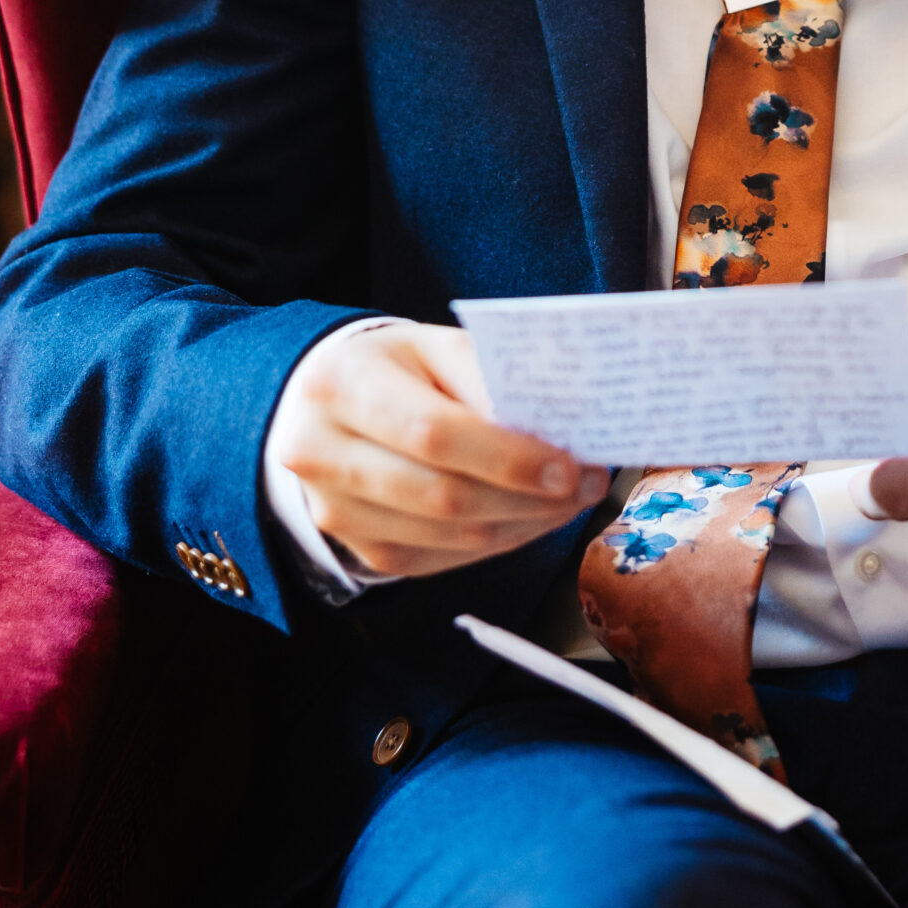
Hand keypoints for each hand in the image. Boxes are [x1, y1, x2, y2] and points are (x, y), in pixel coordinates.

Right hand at [272, 320, 608, 577]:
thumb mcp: (435, 346)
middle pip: (442, 497)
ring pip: (446, 537)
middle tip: (586, 487)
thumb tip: (560, 420)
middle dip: (527, 499)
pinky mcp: (355, 549)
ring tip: (569, 502)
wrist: (324, 405)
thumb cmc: (394, 369)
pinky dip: (495, 542)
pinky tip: (529, 518)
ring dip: (521, 524)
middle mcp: (321, 453)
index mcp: (342, 384)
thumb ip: (488, 376)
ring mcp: (333, 511)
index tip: (570, 466)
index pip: (433, 433)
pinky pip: (439, 560)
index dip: (508, 457)